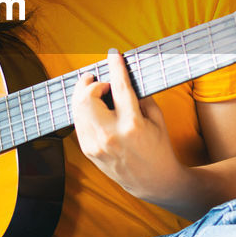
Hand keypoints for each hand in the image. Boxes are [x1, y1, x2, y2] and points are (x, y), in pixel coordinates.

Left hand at [71, 49, 184, 200]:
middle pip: (87, 97)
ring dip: (83, 94)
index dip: (115, 67)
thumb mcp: (156, 118)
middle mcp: (110, 135)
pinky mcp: (88, 151)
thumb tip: (123, 76)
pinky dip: (83, 110)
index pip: (120, 87)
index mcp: (132, 124)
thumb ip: (139, 96)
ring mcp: (96, 145)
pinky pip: (78, 122)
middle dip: (90, 83)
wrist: (153, 182)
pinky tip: (92, 107)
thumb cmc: (158, 147)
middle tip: (98, 79)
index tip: (114, 54)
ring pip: (77, 109)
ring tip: (94, 90)